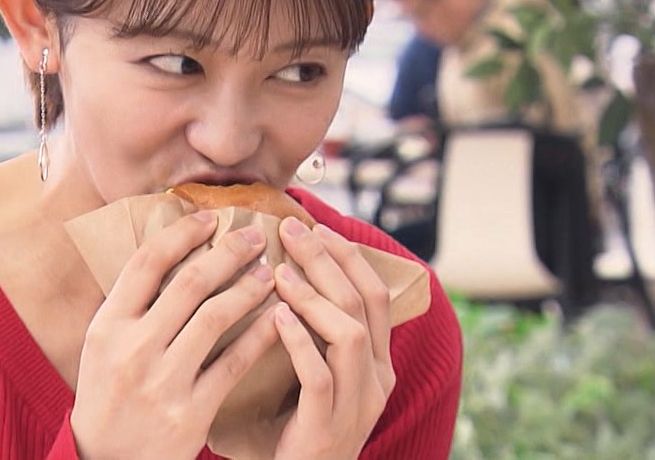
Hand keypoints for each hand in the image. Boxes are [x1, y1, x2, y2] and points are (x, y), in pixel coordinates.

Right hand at [71, 211, 280, 459]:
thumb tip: (170, 251)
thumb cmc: (107, 396)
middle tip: (254, 236)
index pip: (146, 262)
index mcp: (108, 326)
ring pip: (215, 317)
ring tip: (269, 274)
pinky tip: (278, 319)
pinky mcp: (191, 413)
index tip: (209, 218)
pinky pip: (233, 364)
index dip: (182, 232)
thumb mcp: (102, 346)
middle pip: (189, 283)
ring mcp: (163, 382)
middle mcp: (133, 349)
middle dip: (227, 252)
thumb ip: (130, 305)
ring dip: (248, 288)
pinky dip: (259, 337)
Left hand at [270, 218, 394, 459]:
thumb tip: (291, 271)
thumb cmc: (300, 424)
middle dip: (328, 261)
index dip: (349, 257)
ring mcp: (356, 406)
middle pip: (363, 304)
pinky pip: (319, 375)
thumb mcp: (320, 372)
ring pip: (349, 335)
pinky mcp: (326, 427)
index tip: (318, 227)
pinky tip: (276, 316)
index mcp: (378, 364)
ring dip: (313, 296)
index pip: (376, 296)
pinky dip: (299, 341)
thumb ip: (318, 333)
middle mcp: (377, 380)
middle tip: (291, 231)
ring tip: (279, 272)